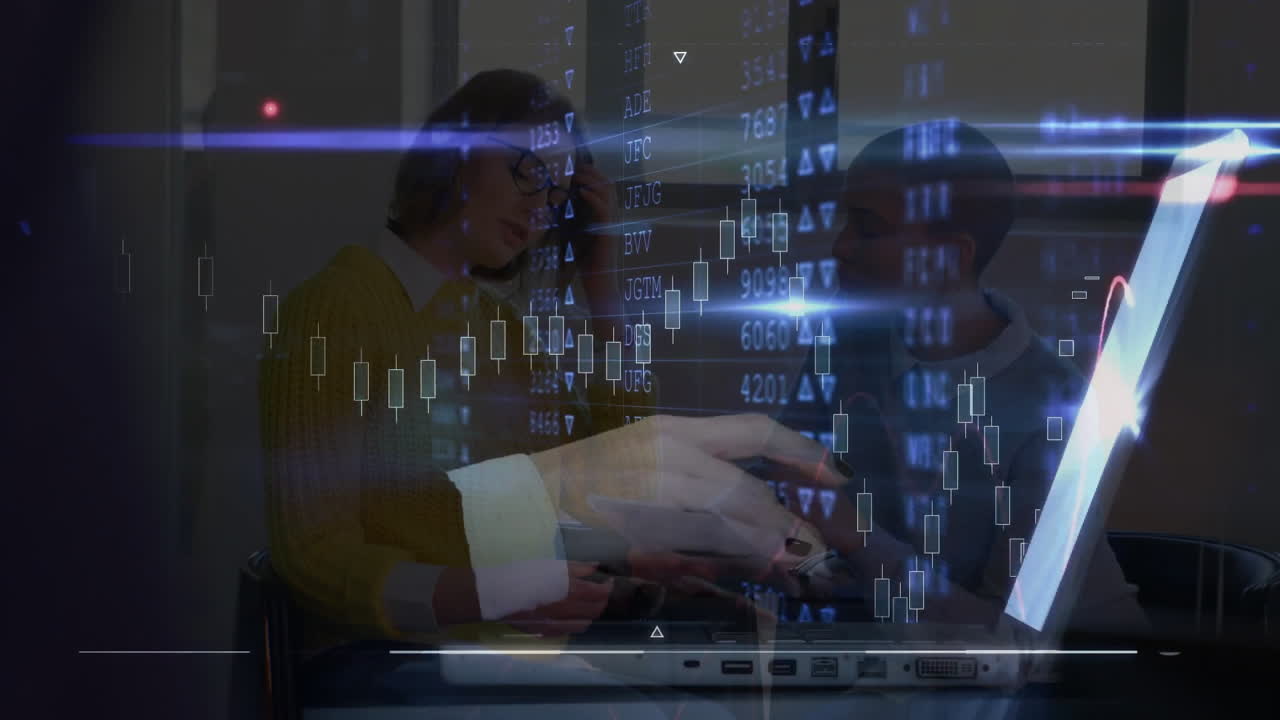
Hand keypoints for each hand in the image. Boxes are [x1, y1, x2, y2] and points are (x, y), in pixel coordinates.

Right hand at [502, 562, 612, 635]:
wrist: (500, 593)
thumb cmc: (525, 573)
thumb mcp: (553, 565)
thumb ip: (577, 568)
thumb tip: (595, 567)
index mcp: (572, 591)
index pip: (600, 594)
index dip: (607, 588)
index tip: (607, 582)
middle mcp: (569, 610)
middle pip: (595, 611)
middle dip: (601, 602)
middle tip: (599, 593)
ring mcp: (559, 624)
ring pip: (585, 624)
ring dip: (590, 614)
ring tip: (587, 605)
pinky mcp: (547, 632)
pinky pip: (570, 631)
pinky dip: (576, 624)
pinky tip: (572, 617)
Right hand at [531, 414, 847, 572]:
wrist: (524, 507)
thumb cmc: (582, 484)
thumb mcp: (644, 461)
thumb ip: (697, 479)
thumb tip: (754, 507)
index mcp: (673, 431)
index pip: (755, 430)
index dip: (802, 450)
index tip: (836, 473)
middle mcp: (674, 454)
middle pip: (751, 489)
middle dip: (794, 520)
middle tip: (825, 545)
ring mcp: (660, 494)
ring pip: (736, 521)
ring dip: (773, 547)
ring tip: (800, 566)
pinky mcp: (646, 532)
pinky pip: (708, 551)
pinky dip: (737, 564)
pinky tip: (755, 576)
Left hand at [570, 162, 622, 323]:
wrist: (598, 281)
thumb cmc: (586, 260)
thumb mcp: (575, 232)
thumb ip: (570, 216)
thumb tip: (556, 200)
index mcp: (603, 214)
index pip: (601, 186)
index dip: (590, 173)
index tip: (573, 167)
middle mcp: (610, 215)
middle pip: (607, 183)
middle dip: (591, 172)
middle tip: (574, 166)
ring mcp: (611, 222)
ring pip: (608, 192)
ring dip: (592, 181)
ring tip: (578, 176)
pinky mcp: (609, 232)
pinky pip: (604, 209)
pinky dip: (594, 198)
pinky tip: (583, 193)